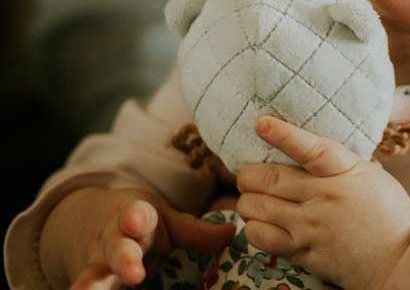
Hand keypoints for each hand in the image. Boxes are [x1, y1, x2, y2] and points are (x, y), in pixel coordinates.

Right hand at [40, 187, 233, 289]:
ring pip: (91, 277)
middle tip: (133, 273)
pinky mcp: (90, 284)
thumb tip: (231, 234)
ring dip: (90, 287)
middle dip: (124, 261)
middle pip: (117, 251)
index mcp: (134, 218)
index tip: (139, 218)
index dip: (137, 218)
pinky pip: (91, 289)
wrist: (89, 223)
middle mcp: (111, 243)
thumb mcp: (163, 219)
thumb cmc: (139, 222)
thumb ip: (193, 230)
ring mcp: (96, 268)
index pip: (137, 216)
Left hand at [236, 116, 409, 289]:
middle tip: (246, 172)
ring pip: (258, 207)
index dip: (284, 135)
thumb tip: (316, 147)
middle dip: (248, 174)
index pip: (311, 149)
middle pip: (270, 179)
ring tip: (251, 197)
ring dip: (247, 199)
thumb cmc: (390, 214)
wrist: (399, 260)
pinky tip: (259, 221)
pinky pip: (261, 237)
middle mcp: (325, 198)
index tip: (262, 124)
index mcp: (346, 173)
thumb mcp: (373, 177)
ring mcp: (311, 227)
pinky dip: (252, 226)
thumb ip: (344, 163)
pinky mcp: (303, 252)